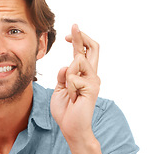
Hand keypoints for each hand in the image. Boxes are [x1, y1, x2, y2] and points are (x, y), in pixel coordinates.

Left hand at [50, 24, 100, 143]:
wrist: (71, 128)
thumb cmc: (66, 109)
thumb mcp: (60, 89)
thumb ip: (62, 76)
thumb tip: (65, 66)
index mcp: (83, 74)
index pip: (83, 52)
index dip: (77, 41)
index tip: (68, 34)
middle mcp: (91, 75)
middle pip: (92, 48)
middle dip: (82, 36)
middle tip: (74, 25)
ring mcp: (93, 80)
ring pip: (77, 61)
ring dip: (67, 76)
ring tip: (70, 93)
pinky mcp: (92, 87)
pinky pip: (72, 77)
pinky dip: (67, 88)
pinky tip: (73, 99)